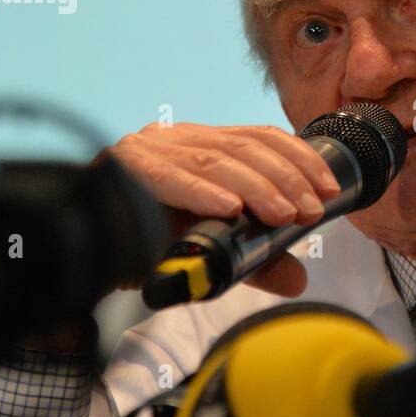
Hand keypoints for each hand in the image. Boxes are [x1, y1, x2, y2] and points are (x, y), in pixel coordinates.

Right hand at [108, 122, 342, 296]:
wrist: (87, 254)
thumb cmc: (148, 243)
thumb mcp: (212, 249)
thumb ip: (254, 260)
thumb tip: (298, 280)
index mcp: (200, 145)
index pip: (259, 137)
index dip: (299, 159)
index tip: (329, 189)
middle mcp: (176, 138)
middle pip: (244, 146)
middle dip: (286, 177)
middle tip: (311, 210)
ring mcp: (149, 148)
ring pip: (214, 159)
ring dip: (257, 187)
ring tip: (283, 213)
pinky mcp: (124, 167)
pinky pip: (169, 176)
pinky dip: (202, 192)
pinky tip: (229, 207)